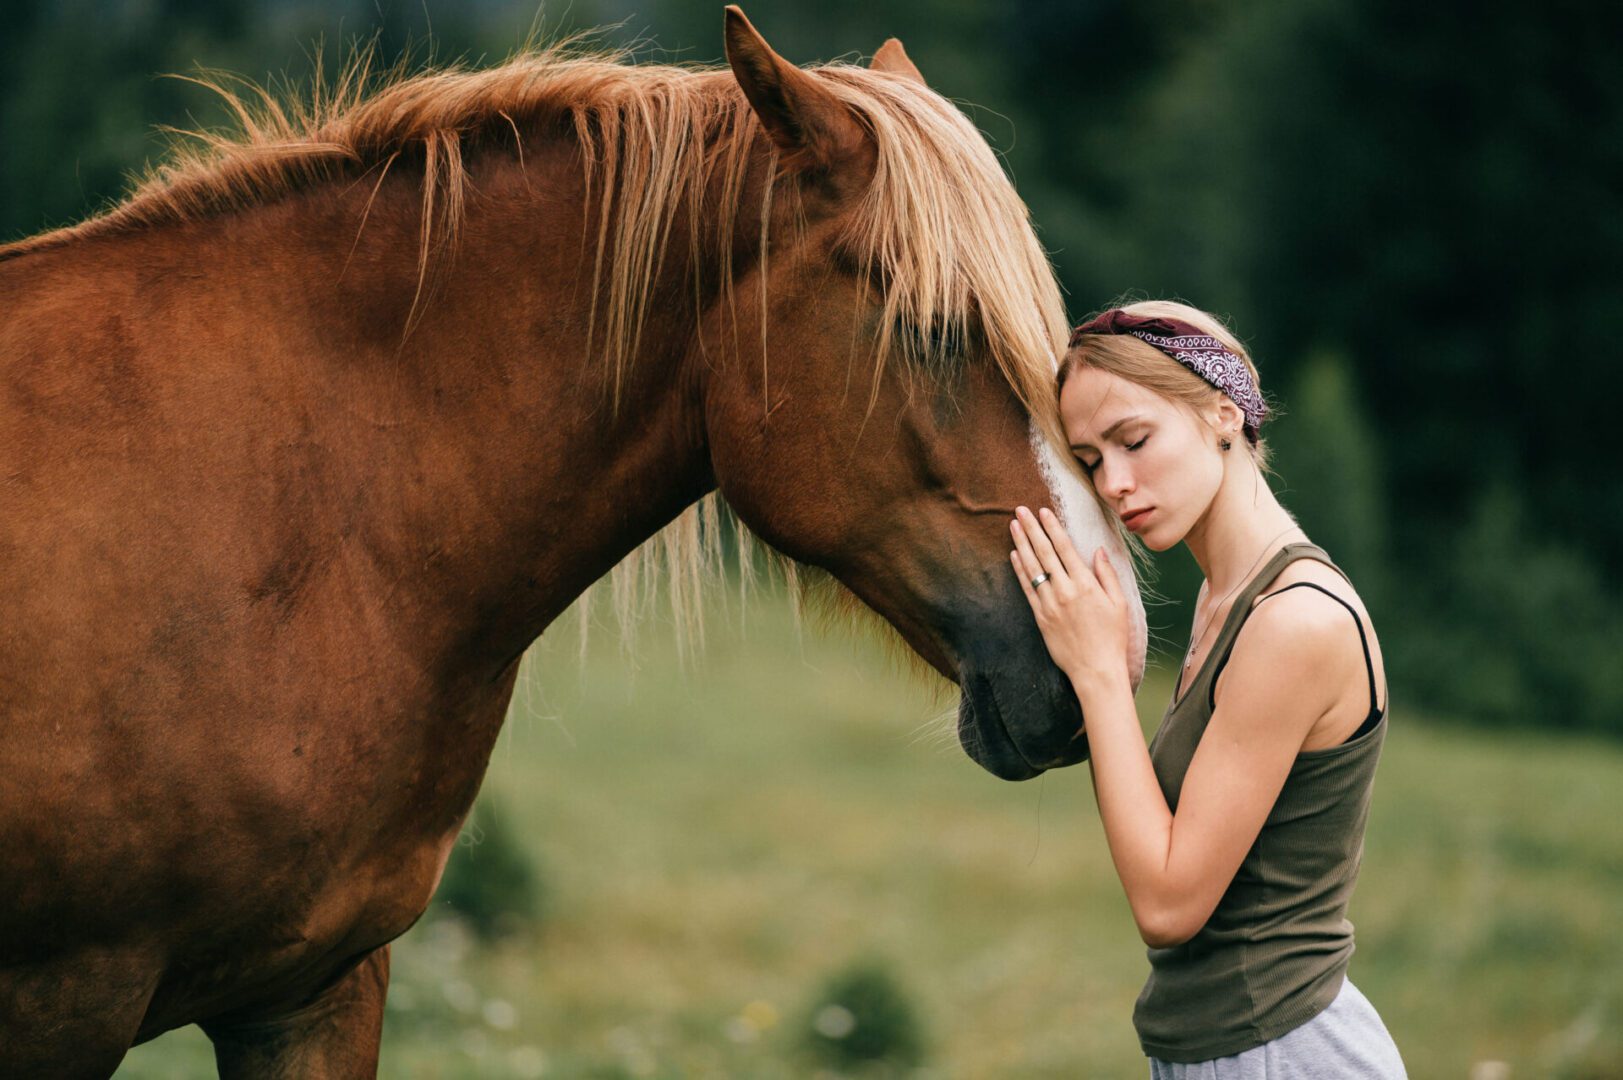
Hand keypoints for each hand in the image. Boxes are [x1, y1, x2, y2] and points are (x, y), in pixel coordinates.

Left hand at [1010, 505, 1132, 691]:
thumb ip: (1107, 574)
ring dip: (1021, 544)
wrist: (1096, 670)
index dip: (1052, 527)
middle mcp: (1065, 591)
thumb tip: (1097, 550)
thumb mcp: (1118, 603)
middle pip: (1044, 553)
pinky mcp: (1040, 618)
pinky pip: (1027, 589)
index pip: (1064, 548)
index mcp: (1085, 584)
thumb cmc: (1112, 638)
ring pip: (1032, 568)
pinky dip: (1019, 571)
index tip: (1043, 511)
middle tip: (1020, 510)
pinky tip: (1014, 555)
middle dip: (1031, 529)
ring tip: (1013, 526)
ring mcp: (1049, 604)